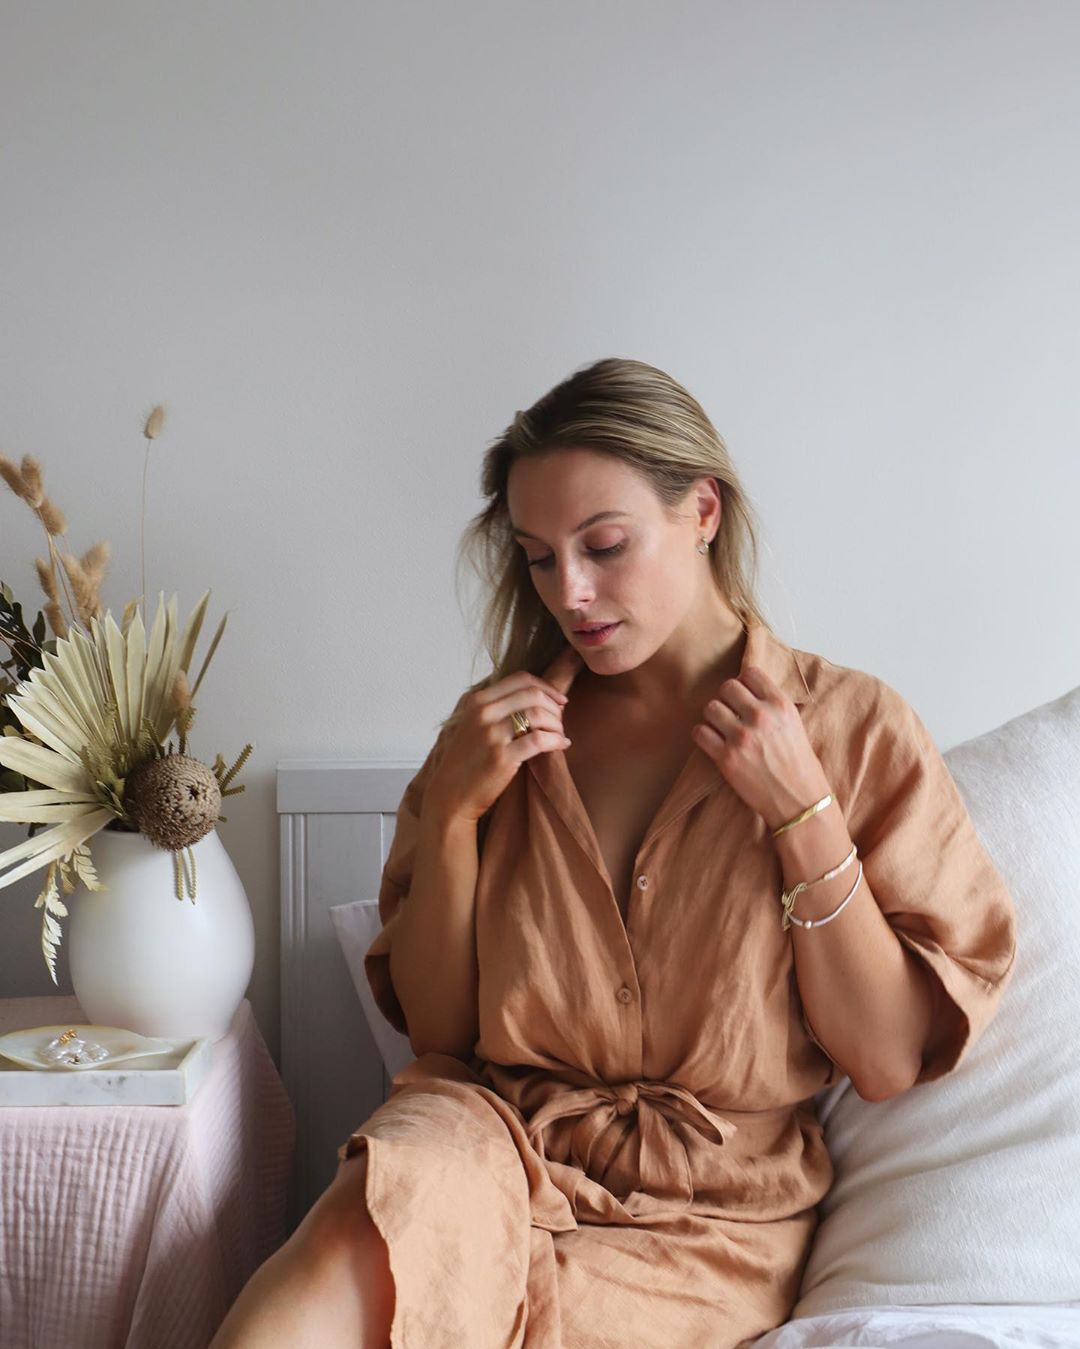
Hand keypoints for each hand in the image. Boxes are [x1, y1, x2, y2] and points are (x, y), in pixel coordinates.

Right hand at [425, 644, 584, 825]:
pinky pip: (539, 740)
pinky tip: (562, 745)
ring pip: (538, 714)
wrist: (450, 796)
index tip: (559, 700)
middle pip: (532, 694)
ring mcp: (491, 735)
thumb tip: (533, 696)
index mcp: (476, 701)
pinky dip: (556, 740)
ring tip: (560, 735)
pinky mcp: (502, 757)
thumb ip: (495, 708)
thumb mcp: (472, 725)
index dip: (545, 686)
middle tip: (561, 720)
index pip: (520, 679)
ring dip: (557, 723)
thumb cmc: (466, 762)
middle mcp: (483, 713)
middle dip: (554, 706)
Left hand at [691, 664, 831, 830]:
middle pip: (726, 687)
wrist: (799, 801)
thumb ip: (773, 706)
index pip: (750, 673)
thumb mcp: (794, 725)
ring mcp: (742, 737)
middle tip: (730, 713)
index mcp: (780, 705)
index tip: (743, 695)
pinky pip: (700, 732)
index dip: (744, 683)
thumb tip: (750, 691)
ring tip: (721, 729)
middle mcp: (761, 716)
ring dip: (713, 718)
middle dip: (726, 699)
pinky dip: (703, 736)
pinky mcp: (726, 758)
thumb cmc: (800, 766)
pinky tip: (712, 742)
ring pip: (710, 708)